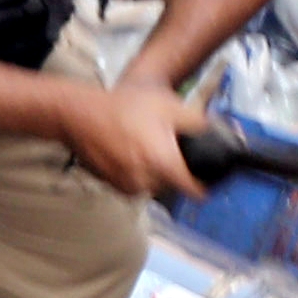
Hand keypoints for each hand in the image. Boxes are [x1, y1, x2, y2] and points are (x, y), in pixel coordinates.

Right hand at [58, 75, 209, 203]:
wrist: (77, 113)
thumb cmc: (119, 107)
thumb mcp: (168, 105)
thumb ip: (198, 122)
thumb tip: (220, 132)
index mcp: (163, 163)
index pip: (196, 192)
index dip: (206, 185)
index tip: (207, 179)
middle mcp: (145, 181)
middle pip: (174, 184)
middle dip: (174, 168)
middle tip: (165, 145)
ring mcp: (126, 185)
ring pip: (154, 184)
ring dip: (154, 170)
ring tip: (143, 144)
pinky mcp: (111, 185)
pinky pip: (134, 183)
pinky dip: (136, 171)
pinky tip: (127, 150)